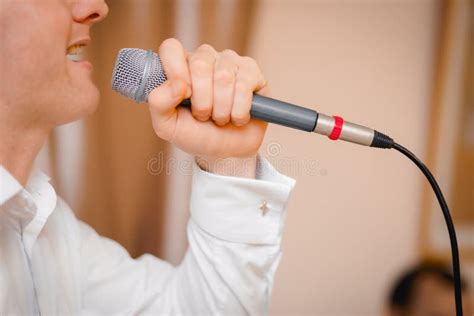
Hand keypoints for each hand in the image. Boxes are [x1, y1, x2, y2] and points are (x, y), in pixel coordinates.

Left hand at [147, 39, 267, 176]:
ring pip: (223, 78)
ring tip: (221, 118)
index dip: (175, 70)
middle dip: (202, 101)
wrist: (226, 152)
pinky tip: (238, 117)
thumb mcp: (167, 125)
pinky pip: (244, 86)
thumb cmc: (196, 134)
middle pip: (200, 65)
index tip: (183, 96)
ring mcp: (230, 62)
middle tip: (203, 115)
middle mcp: (205, 58)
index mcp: (180, 65)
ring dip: (221, 109)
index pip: (171, 48)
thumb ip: (159, 103)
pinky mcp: (252, 72)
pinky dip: (239, 111)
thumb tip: (177, 85)